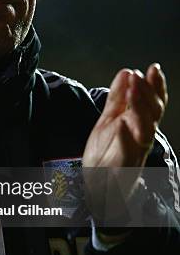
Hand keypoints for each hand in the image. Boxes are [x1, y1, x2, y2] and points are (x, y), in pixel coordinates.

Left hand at [83, 64, 166, 222]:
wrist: (98, 186)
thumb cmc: (107, 152)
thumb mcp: (110, 120)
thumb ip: (118, 98)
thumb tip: (127, 71)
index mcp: (139, 125)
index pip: (153, 103)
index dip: (156, 86)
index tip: (154, 68)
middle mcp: (141, 137)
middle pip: (152, 114)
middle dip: (147, 93)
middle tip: (138, 76)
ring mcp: (134, 152)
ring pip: (144, 130)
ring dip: (139, 109)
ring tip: (133, 90)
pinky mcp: (122, 166)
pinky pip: (127, 152)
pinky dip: (125, 137)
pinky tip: (120, 123)